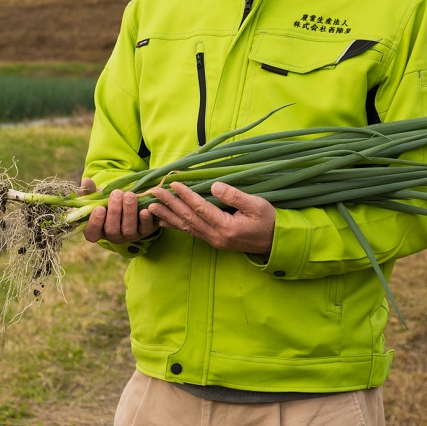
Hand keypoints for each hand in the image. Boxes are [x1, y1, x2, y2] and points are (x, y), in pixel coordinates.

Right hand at [81, 178, 158, 244]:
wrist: (129, 201)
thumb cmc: (108, 201)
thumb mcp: (98, 196)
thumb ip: (90, 190)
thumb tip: (86, 181)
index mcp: (98, 230)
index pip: (92, 234)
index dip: (95, 223)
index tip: (99, 208)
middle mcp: (113, 236)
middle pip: (112, 231)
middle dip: (114, 212)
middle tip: (117, 193)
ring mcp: (129, 235)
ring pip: (128, 230)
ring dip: (129, 212)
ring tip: (129, 195)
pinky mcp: (144, 231)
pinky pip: (145, 229)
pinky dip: (146, 220)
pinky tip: (145, 209)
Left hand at [145, 181, 275, 254]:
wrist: (275, 242)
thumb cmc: (268, 220)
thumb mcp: (257, 204)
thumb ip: (235, 195)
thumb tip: (215, 185)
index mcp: (226, 227)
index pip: (200, 208)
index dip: (186, 195)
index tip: (173, 183)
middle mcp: (216, 236)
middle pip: (188, 218)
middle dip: (170, 204)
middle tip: (153, 192)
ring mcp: (213, 240)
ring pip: (185, 227)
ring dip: (167, 216)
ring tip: (151, 207)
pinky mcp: (212, 241)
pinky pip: (190, 232)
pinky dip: (175, 225)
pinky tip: (164, 221)